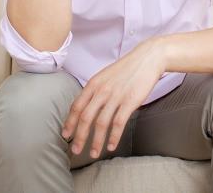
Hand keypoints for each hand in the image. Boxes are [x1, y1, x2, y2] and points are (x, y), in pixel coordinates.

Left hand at [61, 39, 165, 157]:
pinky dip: (113, 137)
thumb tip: (86, 108)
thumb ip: (95, 91)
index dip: (70, 122)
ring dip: (96, 141)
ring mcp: (116, 96)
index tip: (65, 135)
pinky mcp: (130, 101)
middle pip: (85, 117)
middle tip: (76, 150)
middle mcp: (101, 91)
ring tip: (94, 153)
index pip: (76, 106)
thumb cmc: (126, 69)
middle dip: (79, 136)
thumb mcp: (105, 77)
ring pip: (101, 123)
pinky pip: (118, 123)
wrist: (147, 59)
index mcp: (93, 84)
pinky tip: (110, 146)